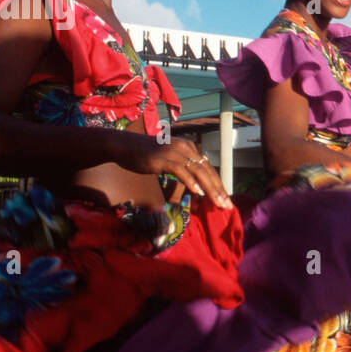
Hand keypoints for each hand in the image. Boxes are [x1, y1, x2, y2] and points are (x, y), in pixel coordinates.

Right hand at [107, 133, 232, 208]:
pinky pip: (181, 171)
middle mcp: (185, 147)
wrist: (123, 146)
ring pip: (198, 172)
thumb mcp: (169, 161)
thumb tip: (197, 187)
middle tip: (227, 206)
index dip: (218, 185)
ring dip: (209, 189)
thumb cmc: (145, 156)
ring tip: (217, 203)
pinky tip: (197, 193)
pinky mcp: (163, 158)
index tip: (226, 201)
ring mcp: (174, 152)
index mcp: (189, 148)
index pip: (208, 168)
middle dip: (218, 190)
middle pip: (207, 171)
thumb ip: (184, 170)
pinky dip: (191, 182)